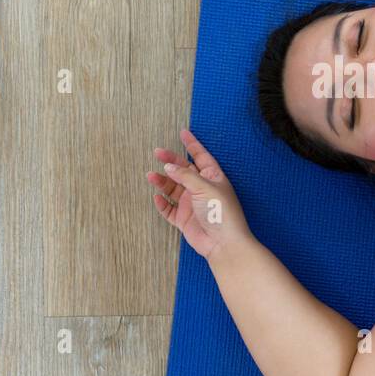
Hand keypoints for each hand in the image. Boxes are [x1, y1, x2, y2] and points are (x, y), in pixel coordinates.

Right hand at [148, 128, 251, 259]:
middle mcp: (202, 189)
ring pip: (173, 189)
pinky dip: (162, 203)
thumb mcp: (205, 188)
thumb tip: (169, 166)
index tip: (183, 132)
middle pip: (183, 171)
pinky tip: (156, 197)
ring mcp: (192, 204)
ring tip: (151, 176)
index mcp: (213, 178)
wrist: (223, 243)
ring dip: (162, 182)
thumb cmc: (222, 213)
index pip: (201, 156)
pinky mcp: (184, 219)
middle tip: (157, 152)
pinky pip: (169, 209)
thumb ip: (185, 176)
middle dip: (171, 161)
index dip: (192, 144)